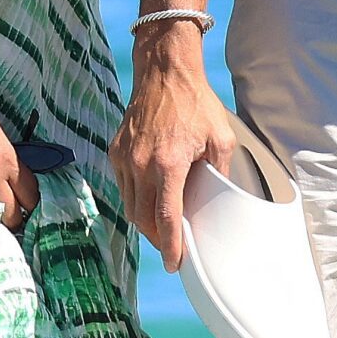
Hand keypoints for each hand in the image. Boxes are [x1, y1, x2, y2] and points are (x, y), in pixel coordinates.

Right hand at [113, 35, 235, 270]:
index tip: (175, 264)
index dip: (171, 246)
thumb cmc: (195, 103)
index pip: (166, 217)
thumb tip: (215, 198)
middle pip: (144, 219)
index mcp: (169, 163)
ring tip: (163, 228)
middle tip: (173, 250)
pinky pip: (124, 187)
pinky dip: (136, 199)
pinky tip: (151, 198)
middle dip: (158, 239)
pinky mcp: (115, 151)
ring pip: (130, 206)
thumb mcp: (221, 138)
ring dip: (146, 221)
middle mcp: (141, 164)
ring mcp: (124, 158)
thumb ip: (219, 172)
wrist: (165, 73)